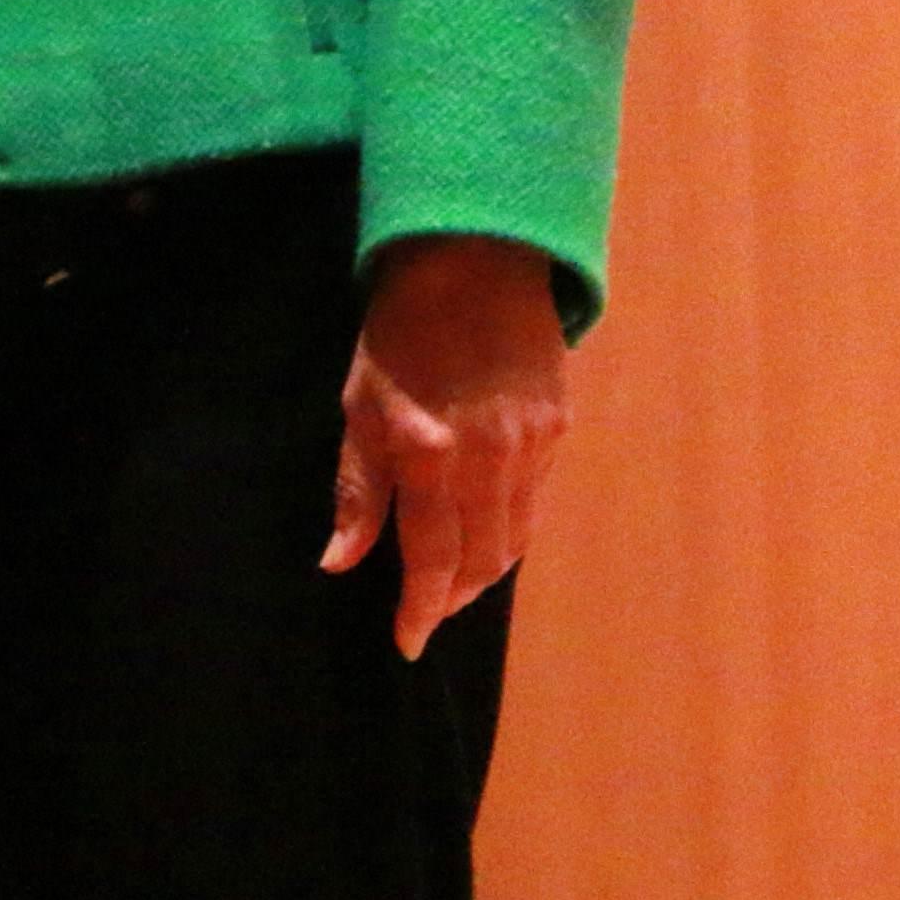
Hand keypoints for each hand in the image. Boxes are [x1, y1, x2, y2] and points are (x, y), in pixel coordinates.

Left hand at [324, 234, 568, 659]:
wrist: (472, 257)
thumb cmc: (398, 329)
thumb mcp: (359, 404)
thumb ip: (358, 490)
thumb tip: (341, 563)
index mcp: (431, 453)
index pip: (432, 559)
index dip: (420, 608)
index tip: (406, 642)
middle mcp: (491, 459)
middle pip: (481, 560)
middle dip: (452, 596)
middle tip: (426, 611)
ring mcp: (533, 445)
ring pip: (514, 537)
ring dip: (484, 568)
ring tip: (453, 581)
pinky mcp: (559, 428)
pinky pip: (533, 498)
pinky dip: (508, 524)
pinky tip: (484, 525)